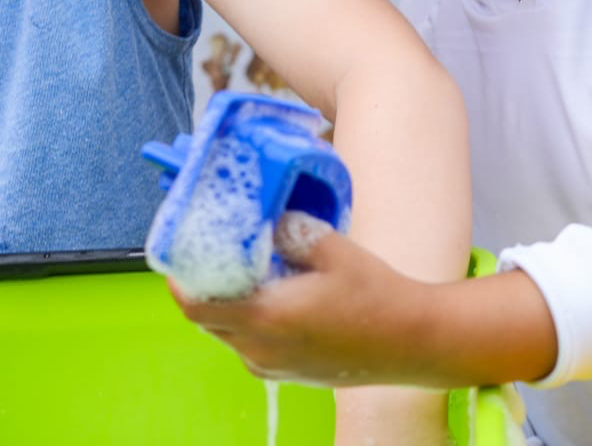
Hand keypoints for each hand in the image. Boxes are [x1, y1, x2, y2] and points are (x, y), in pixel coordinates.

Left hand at [173, 213, 437, 388]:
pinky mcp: (287, 373)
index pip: (194, 306)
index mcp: (264, 318)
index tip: (182, 254)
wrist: (412, 342)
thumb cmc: (374, 294)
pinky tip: (274, 294)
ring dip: (229, 303)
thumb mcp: (328, 247)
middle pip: (208, 319)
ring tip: (249, 270)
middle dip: (205, 286)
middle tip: (216, 254)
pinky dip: (249, 320)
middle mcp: (260, 350)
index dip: (179, 280)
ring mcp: (273, 366)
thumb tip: (259, 218)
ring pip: (229, 333)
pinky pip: (250, 345)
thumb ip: (286, 229)